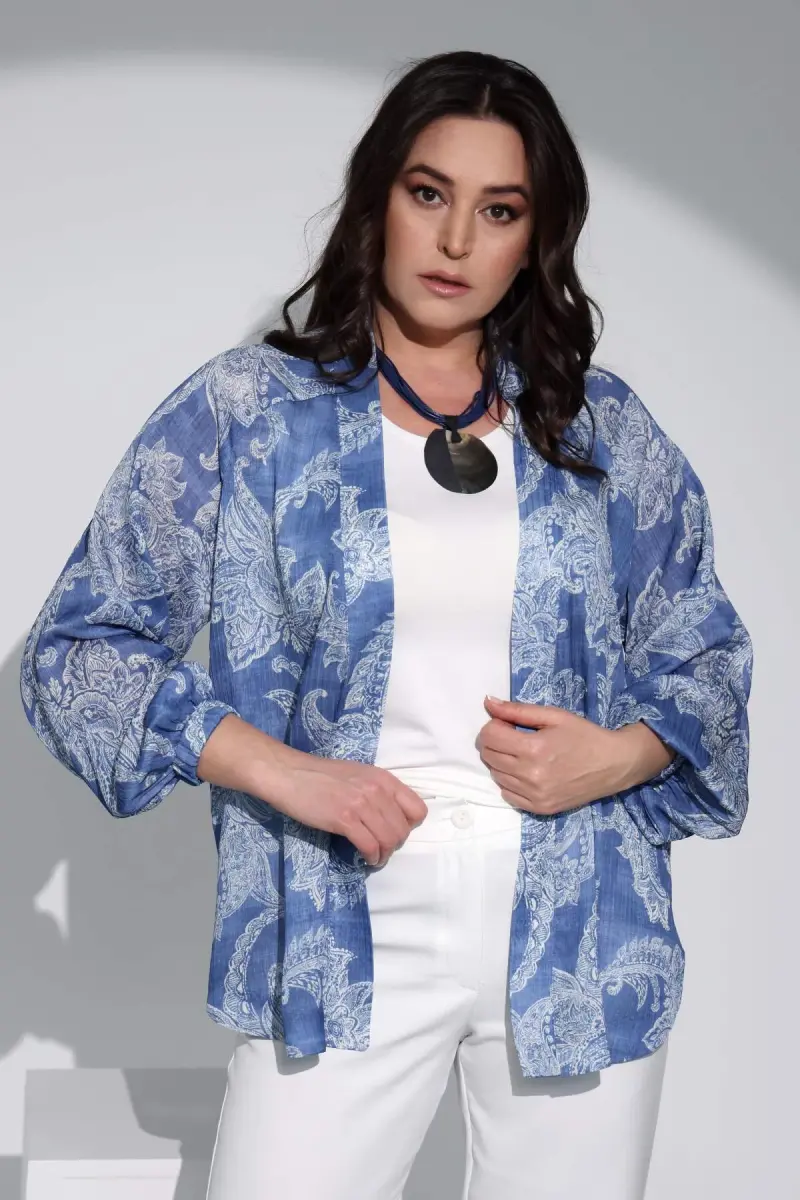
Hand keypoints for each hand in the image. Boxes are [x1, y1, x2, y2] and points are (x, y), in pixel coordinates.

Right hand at [270, 755, 428, 867]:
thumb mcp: (359, 775)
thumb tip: (390, 815)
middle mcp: (378, 790)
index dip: (409, 825)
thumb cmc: (321, 775)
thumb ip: (378, 791)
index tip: (394, 830)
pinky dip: (371, 857)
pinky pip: (370, 846)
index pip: (418, 809)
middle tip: (381, 849)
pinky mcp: (344, 819)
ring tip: (375, 858)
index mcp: (384, 779)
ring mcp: (362, 804)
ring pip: (390, 840)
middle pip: (403, 830)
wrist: (290, 774)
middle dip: (395, 845)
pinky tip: (366, 858)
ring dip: (384, 855)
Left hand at [477, 696, 655, 815]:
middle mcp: (530, 775)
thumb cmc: (584, 735)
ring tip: (522, 755)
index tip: (507, 724)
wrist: (614, 764)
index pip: (488, 737)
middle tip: (513, 737)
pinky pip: (507, 795)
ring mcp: (534, 796)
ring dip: (501, 762)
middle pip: (488, 756)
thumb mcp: (554, 716)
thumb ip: (517, 710)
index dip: (493, 726)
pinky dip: (510, 782)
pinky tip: (526, 772)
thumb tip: (488, 702)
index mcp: (533, 749)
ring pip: (495, 776)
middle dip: (494, 742)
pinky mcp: (540, 809)